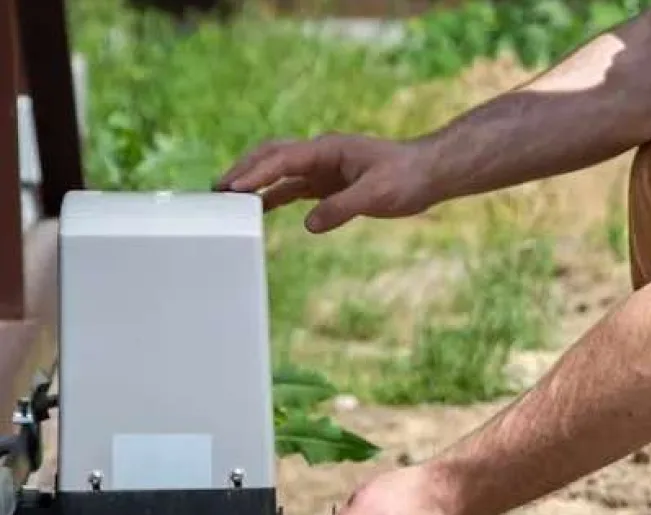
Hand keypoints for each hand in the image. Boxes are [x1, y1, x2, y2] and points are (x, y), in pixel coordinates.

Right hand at [214, 133, 436, 232]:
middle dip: (243, 171)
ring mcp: (324, 168)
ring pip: (279, 172)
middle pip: (271, 157)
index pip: (283, 159)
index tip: (233, 188)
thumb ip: (342, 208)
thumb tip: (309, 224)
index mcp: (328, 149)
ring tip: (227, 200)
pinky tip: (259, 209)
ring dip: (254, 183)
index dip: (257, 173)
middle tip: (216, 191)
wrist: (431, 173)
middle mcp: (321, 154)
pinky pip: (294, 187)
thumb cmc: (408, 177)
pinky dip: (274, 196)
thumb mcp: (377, 195)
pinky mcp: (329, 183)